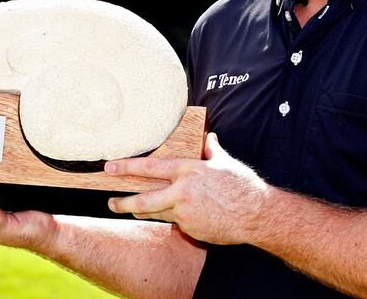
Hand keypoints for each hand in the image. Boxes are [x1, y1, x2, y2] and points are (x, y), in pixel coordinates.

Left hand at [105, 133, 268, 244]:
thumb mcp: (225, 163)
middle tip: (111, 202)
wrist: (256, 214)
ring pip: (156, 213)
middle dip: (123, 202)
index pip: (151, 167)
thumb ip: (212, 150)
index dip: (127, 166)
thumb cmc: (242, 186)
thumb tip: (209, 138)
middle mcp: (182, 191)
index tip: (110, 166)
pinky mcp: (190, 229)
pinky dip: (175, 219)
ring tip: (133, 210)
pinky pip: (176, 223)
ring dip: (144, 212)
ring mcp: (184, 213)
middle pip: (143, 200)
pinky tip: (181, 217)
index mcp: (189, 171)